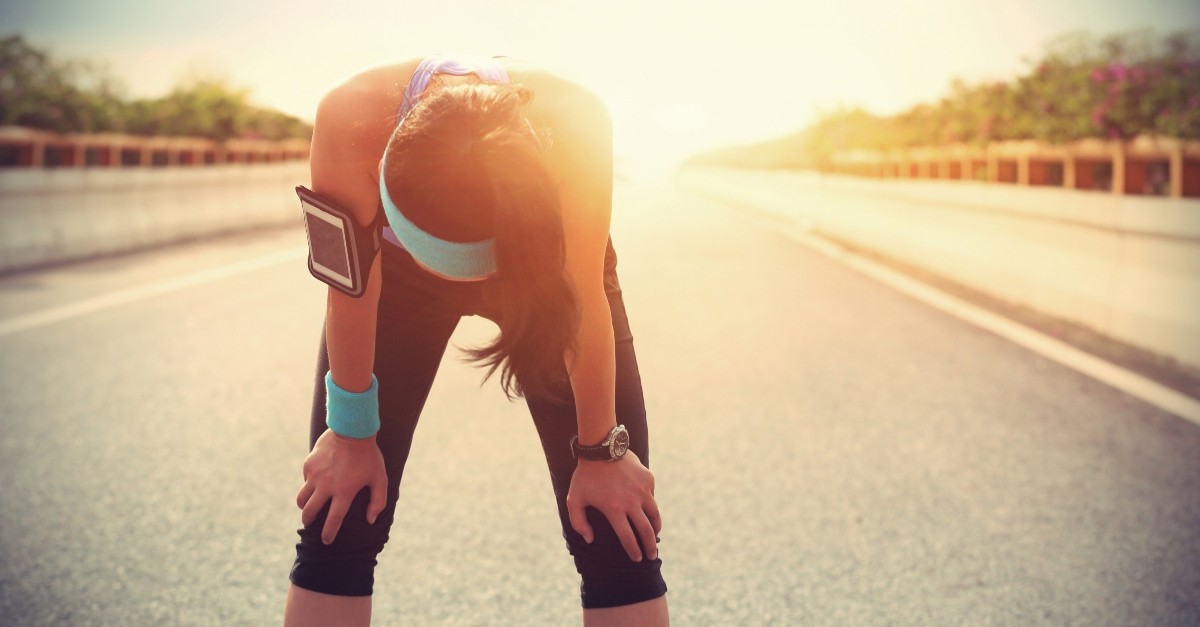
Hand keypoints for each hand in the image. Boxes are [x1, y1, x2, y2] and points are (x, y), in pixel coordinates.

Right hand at [295, 429, 387, 544]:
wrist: (352, 430)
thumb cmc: (369, 456)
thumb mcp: (379, 478)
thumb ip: (378, 501)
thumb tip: (371, 520)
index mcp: (344, 492)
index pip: (333, 520)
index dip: (329, 533)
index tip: (326, 541)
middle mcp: (326, 486)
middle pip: (310, 512)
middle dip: (309, 521)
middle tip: (310, 524)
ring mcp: (315, 476)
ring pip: (302, 498)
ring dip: (304, 506)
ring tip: (307, 507)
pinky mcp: (309, 465)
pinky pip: (306, 480)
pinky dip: (309, 485)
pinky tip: (315, 483)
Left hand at [565, 450, 661, 561]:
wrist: (601, 447)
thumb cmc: (585, 475)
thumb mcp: (574, 499)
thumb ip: (579, 522)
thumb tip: (589, 539)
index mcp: (614, 509)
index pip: (627, 537)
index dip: (633, 551)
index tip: (637, 559)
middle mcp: (631, 502)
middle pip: (645, 531)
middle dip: (650, 547)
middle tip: (651, 555)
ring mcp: (642, 490)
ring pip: (654, 515)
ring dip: (656, 529)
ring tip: (655, 536)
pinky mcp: (648, 479)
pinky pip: (652, 497)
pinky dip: (651, 506)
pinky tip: (648, 511)